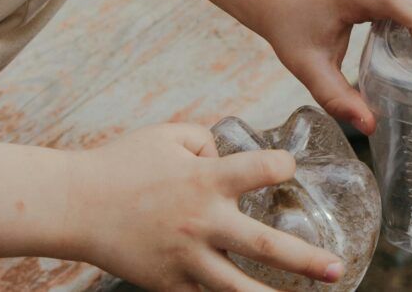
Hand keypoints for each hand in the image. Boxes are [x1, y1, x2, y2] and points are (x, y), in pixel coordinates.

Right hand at [69, 124, 343, 290]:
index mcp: (205, 179)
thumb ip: (208, 140)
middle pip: (264, 244)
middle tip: (337, 268)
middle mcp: (202, 221)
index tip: (287, 167)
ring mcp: (186, 258)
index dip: (282, 166)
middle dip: (305, 259)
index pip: (264, 169)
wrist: (75, 205)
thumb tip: (229, 157)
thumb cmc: (123, 164)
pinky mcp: (169, 283)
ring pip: (237, 289)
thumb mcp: (169, 135)